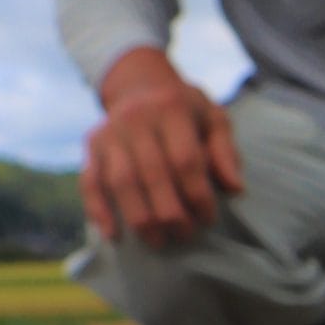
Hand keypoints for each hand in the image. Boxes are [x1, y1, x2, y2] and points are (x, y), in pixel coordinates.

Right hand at [82, 48, 244, 247]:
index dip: (197, 195)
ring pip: (121, 182)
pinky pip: (90, 181)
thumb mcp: (212, 117)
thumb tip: (235, 189)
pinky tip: (113, 235)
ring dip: (139, 218)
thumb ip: (225, 151)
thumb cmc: (183, 108)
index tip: (208, 218)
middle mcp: (135, 119)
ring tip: (157, 241)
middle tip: (184, 235)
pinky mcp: (92, 146)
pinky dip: (99, 210)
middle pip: (152, 174)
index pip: (185, 160)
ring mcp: (109, 133)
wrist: (139, 83)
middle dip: (170, 212)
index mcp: (170, 108)